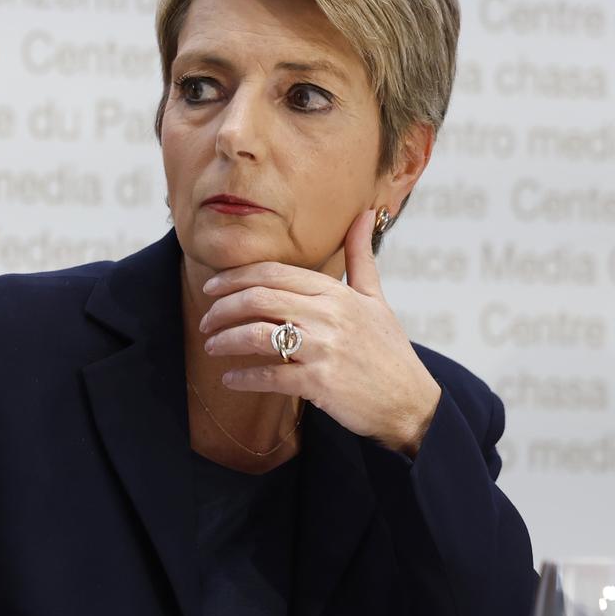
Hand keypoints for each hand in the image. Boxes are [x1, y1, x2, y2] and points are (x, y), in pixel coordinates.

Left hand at [198, 207, 442, 455]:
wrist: (410, 402)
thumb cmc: (387, 349)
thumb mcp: (376, 299)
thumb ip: (360, 258)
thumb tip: (362, 213)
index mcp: (337, 293)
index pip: (273, 273)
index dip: (235, 278)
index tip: (211, 287)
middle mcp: (330, 316)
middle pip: (259, 299)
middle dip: (222, 308)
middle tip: (205, 321)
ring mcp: (325, 349)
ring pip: (258, 335)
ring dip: (226, 340)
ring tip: (211, 346)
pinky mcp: (321, 382)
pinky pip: (270, 376)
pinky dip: (243, 377)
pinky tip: (230, 379)